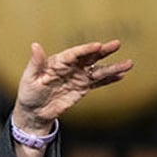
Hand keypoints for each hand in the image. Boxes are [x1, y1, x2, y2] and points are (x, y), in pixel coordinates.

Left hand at [13, 39, 133, 131]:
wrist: (34, 112)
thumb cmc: (29, 93)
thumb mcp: (29, 78)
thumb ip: (36, 62)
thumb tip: (35, 45)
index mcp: (57, 62)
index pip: (74, 54)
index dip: (85, 49)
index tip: (97, 46)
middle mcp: (70, 67)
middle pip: (89, 57)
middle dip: (103, 51)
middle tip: (116, 44)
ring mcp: (78, 77)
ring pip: (97, 70)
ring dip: (112, 67)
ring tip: (128, 63)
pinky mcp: (82, 88)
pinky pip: (98, 83)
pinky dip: (109, 79)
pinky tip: (121, 75)